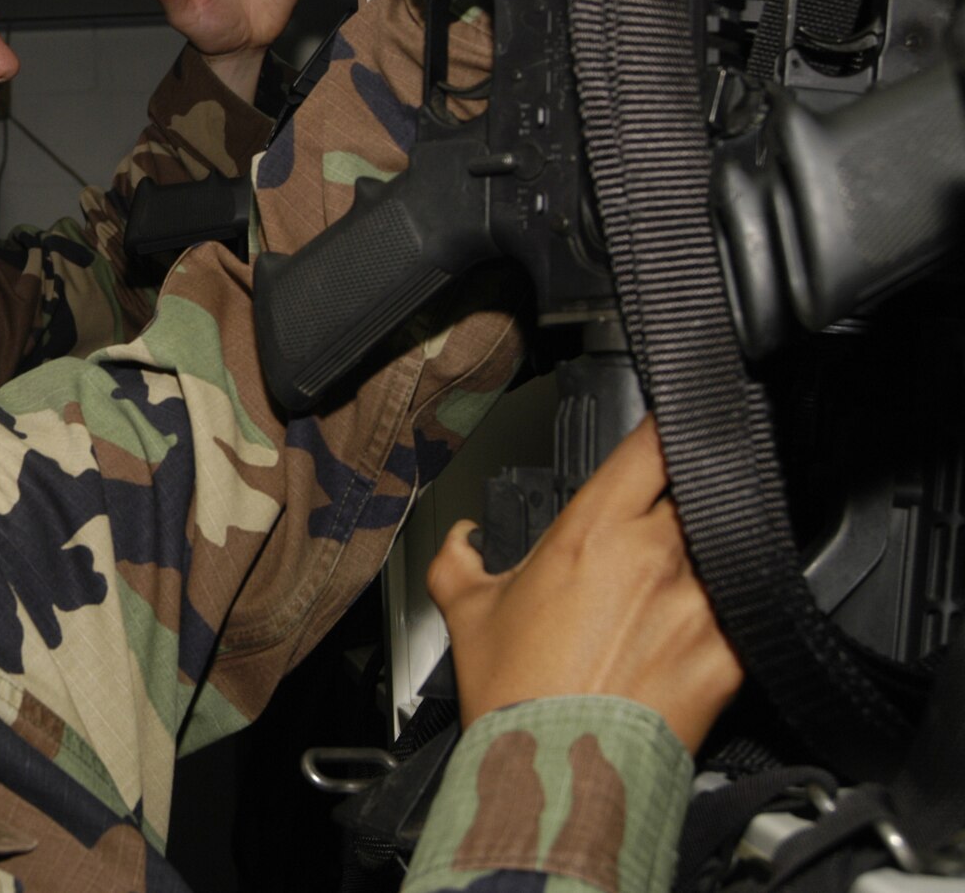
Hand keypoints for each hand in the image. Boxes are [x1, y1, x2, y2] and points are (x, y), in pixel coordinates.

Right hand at [428, 417, 744, 751]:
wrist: (560, 771)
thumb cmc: (517, 694)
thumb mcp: (468, 612)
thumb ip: (460, 559)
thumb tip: (463, 540)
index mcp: (594, 531)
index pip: (653, 446)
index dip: (665, 429)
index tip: (668, 430)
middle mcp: (656, 556)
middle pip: (694, 498)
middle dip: (679, 508)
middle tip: (655, 535)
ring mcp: (702, 605)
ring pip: (722, 555)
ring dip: (702, 567)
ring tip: (665, 601)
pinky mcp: (732, 655)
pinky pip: (741, 618)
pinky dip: (723, 622)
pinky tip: (687, 644)